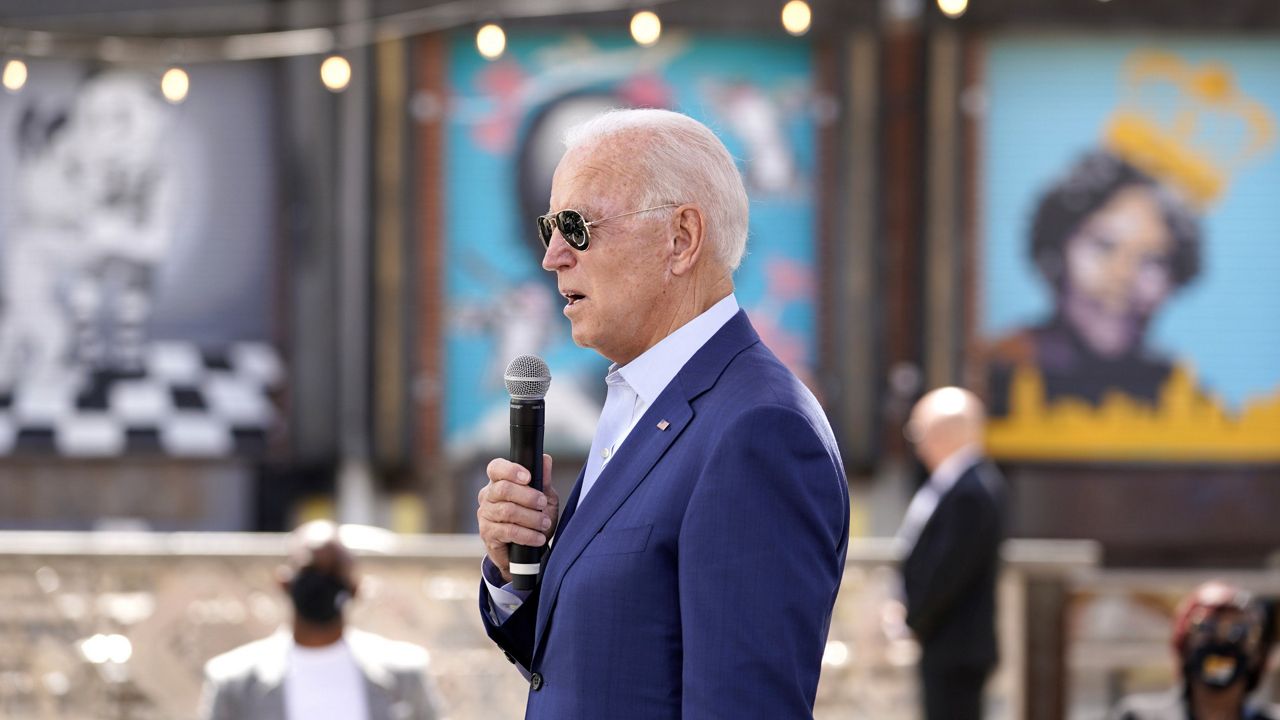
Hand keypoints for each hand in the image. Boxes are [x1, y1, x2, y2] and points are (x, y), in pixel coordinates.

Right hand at [477, 454, 557, 581]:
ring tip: (544, 523)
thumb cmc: (534, 519)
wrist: (526, 552)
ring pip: (507, 511)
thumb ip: (543, 480)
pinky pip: (508, 531)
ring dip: (531, 518)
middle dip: (527, 496)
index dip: (511, 470)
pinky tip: (538, 537)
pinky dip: (527, 535)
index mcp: (499, 482)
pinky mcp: (487, 534)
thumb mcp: (544, 498)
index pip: (496, 468)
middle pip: (503, 489)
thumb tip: (545, 459)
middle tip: (542, 503)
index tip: (528, 477)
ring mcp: (485, 515)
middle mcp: (488, 496)